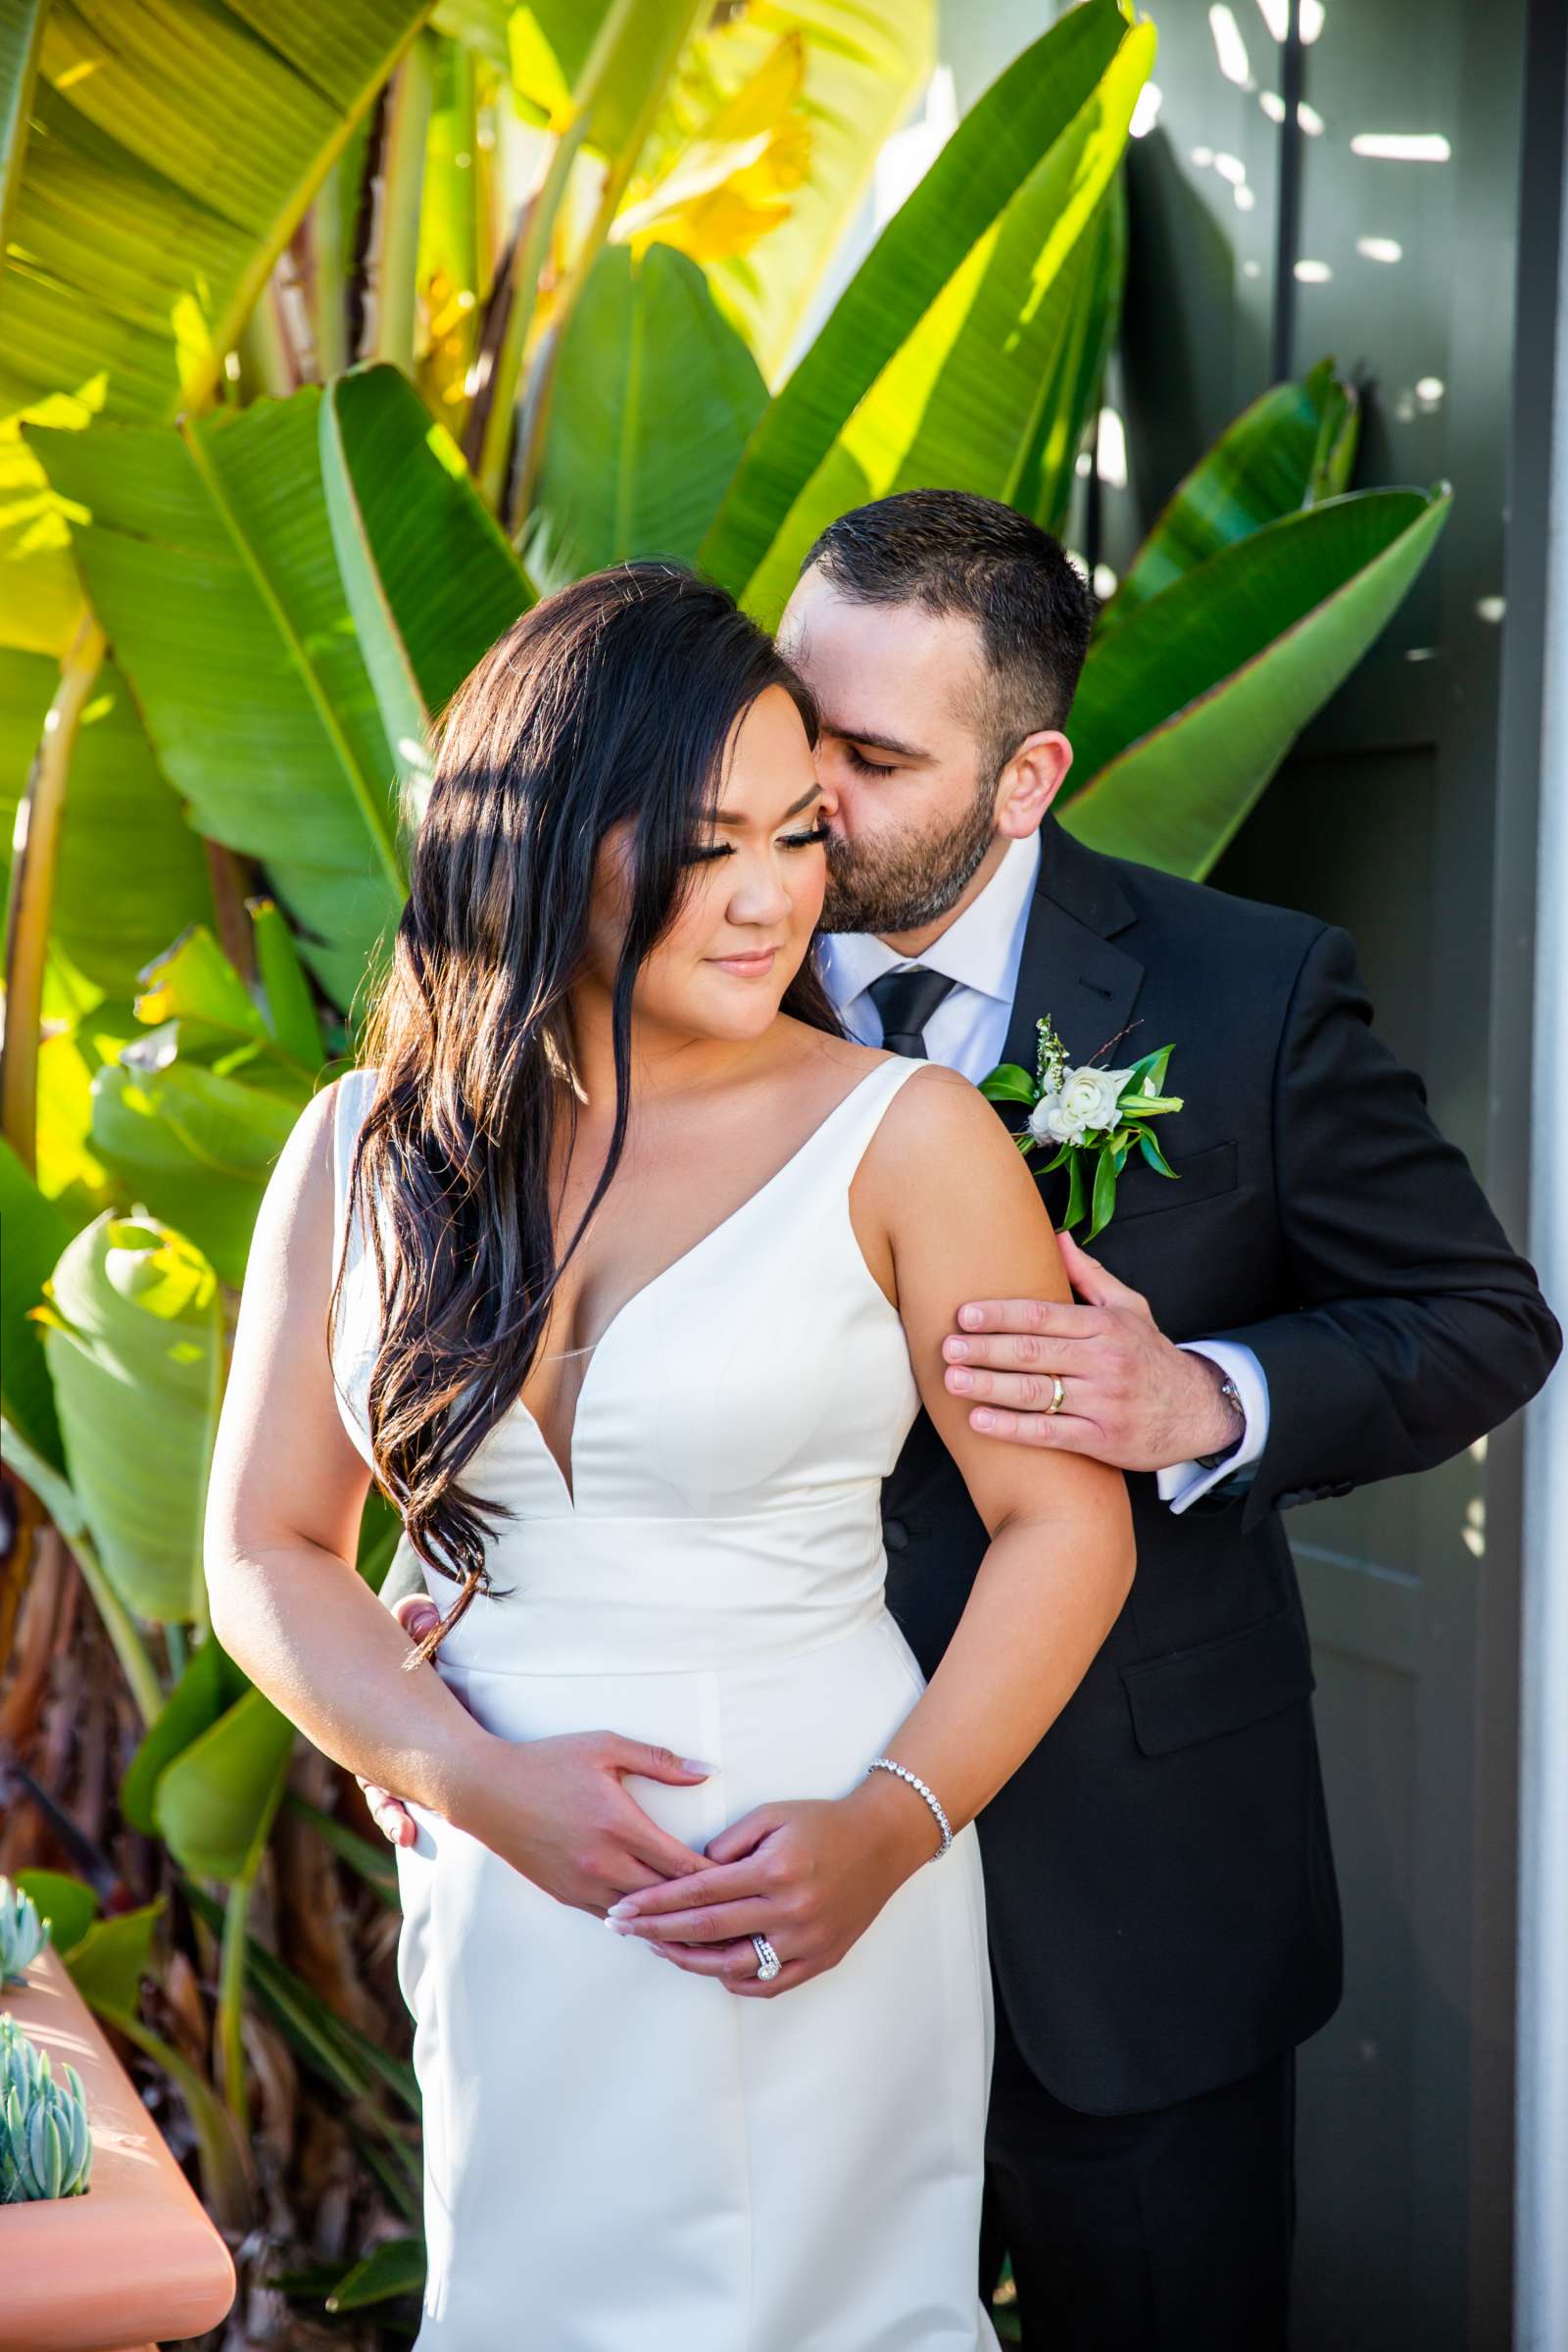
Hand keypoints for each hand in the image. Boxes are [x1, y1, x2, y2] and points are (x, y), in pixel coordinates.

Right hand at [356, 1596, 714, 1915]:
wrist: (487, 1790)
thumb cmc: (549, 1761)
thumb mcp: (606, 1747)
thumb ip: (658, 1760)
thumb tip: (705, 1774)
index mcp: (621, 1826)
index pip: (683, 1865)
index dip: (717, 1878)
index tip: (744, 1882)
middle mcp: (605, 1864)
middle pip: (668, 1901)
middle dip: (704, 1911)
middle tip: (740, 1920)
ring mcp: (583, 1885)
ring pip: (640, 1919)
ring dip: (672, 1925)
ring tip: (708, 1935)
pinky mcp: (566, 1896)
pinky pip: (612, 1917)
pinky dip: (638, 1922)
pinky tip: (658, 1926)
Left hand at [600, 1769, 936, 1997]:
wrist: (882, 1842)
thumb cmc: (822, 1822)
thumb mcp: (772, 1815)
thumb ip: (728, 1843)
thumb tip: (691, 1870)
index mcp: (774, 1870)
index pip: (700, 1891)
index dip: (656, 1902)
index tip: (624, 1908)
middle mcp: (790, 1911)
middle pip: (707, 1929)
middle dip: (657, 1930)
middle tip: (621, 1930)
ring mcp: (806, 1941)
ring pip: (733, 1966)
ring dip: (688, 1960)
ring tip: (658, 1948)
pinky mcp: (819, 1959)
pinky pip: (768, 1984)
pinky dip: (734, 1979)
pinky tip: (710, 1966)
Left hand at [940, 1229, 1244, 1471]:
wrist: (1197, 1411)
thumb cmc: (1150, 1354)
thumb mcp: (1129, 1307)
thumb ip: (1089, 1275)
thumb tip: (1056, 1235)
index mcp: (1105, 1325)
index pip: (1044, 1315)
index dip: (1001, 1314)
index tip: (964, 1314)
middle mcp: (1104, 1361)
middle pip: (1034, 1352)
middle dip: (986, 1349)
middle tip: (947, 1346)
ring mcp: (1103, 1401)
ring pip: (1037, 1393)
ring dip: (990, 1386)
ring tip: (952, 1380)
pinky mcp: (1102, 1438)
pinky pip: (1050, 1433)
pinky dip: (1012, 1428)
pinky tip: (979, 1421)